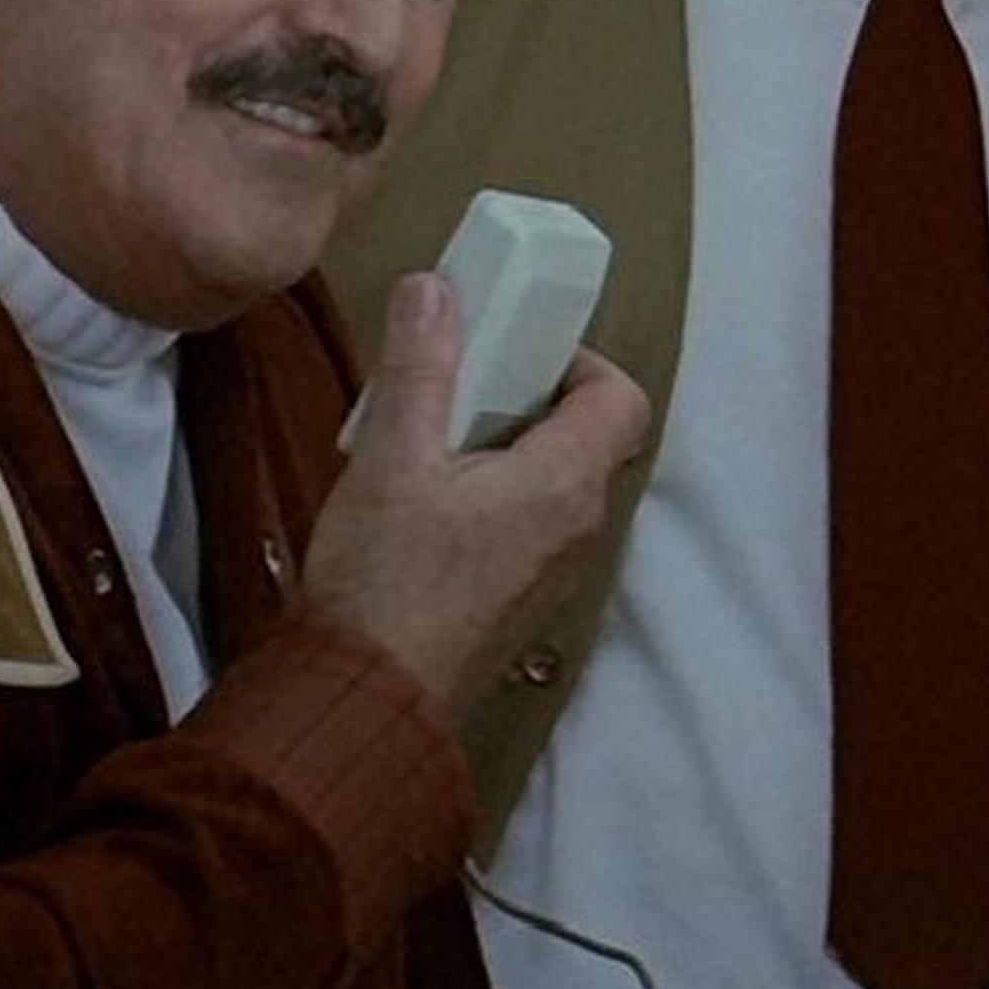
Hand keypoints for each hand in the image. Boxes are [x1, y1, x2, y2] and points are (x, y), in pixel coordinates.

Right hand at [294, 272, 652, 719]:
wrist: (367, 699)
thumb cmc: (383, 580)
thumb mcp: (390, 456)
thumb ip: (419, 366)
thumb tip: (437, 289)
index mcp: (564, 483)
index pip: (622, 398)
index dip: (579, 361)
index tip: (514, 352)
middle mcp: (578, 529)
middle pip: (589, 437)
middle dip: (531, 399)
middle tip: (462, 389)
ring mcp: (554, 573)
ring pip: (557, 484)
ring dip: (509, 450)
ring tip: (433, 443)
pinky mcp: (522, 603)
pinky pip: (531, 527)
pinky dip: (497, 497)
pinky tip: (425, 504)